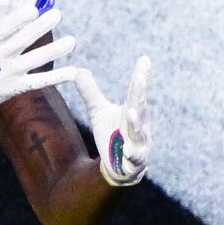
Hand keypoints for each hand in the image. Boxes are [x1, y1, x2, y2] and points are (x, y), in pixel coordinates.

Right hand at [0, 0, 77, 120]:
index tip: (33, 9)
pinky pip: (39, 82)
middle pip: (22, 41)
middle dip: (40, 28)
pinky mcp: (16, 87)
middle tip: (57, 15)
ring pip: (34, 61)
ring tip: (72, 41)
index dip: (19, 19)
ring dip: (54, 51)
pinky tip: (74, 71)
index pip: (4, 29)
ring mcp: (9, 73)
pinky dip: (56, 77)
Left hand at [75, 58, 151, 186]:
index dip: (140, 75)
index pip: (135, 91)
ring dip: (136, 123)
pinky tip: (125, 149)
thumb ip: (91, 92)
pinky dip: (131, 152)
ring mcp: (139, 141)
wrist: (119, 164)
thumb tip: (78, 70)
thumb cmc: (112, 134)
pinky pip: (134, 156)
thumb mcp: (99, 112)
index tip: (145, 59)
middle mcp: (139, 123)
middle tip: (139, 78)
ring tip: (131, 112)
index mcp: (132, 109)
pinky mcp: (135, 159)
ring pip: (139, 131)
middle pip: (139, 106)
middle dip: (140, 93)